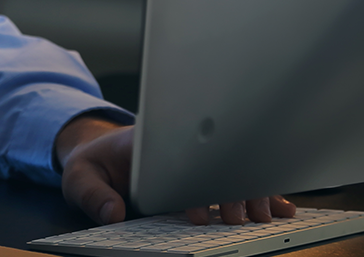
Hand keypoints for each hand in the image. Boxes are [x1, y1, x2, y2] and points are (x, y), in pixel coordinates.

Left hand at [55, 117, 296, 225]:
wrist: (101, 150)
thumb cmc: (93, 162)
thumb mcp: (79, 177)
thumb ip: (92, 195)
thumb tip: (113, 213)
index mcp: (150, 143)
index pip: (179, 162)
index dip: (191, 188)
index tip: (196, 213)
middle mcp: (181, 148)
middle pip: (216, 167)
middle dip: (231, 194)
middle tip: (235, 220)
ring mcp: (199, 160)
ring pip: (235, 173)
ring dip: (253, 194)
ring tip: (263, 217)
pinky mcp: (208, 173)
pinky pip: (240, 180)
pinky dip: (264, 193)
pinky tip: (284, 208)